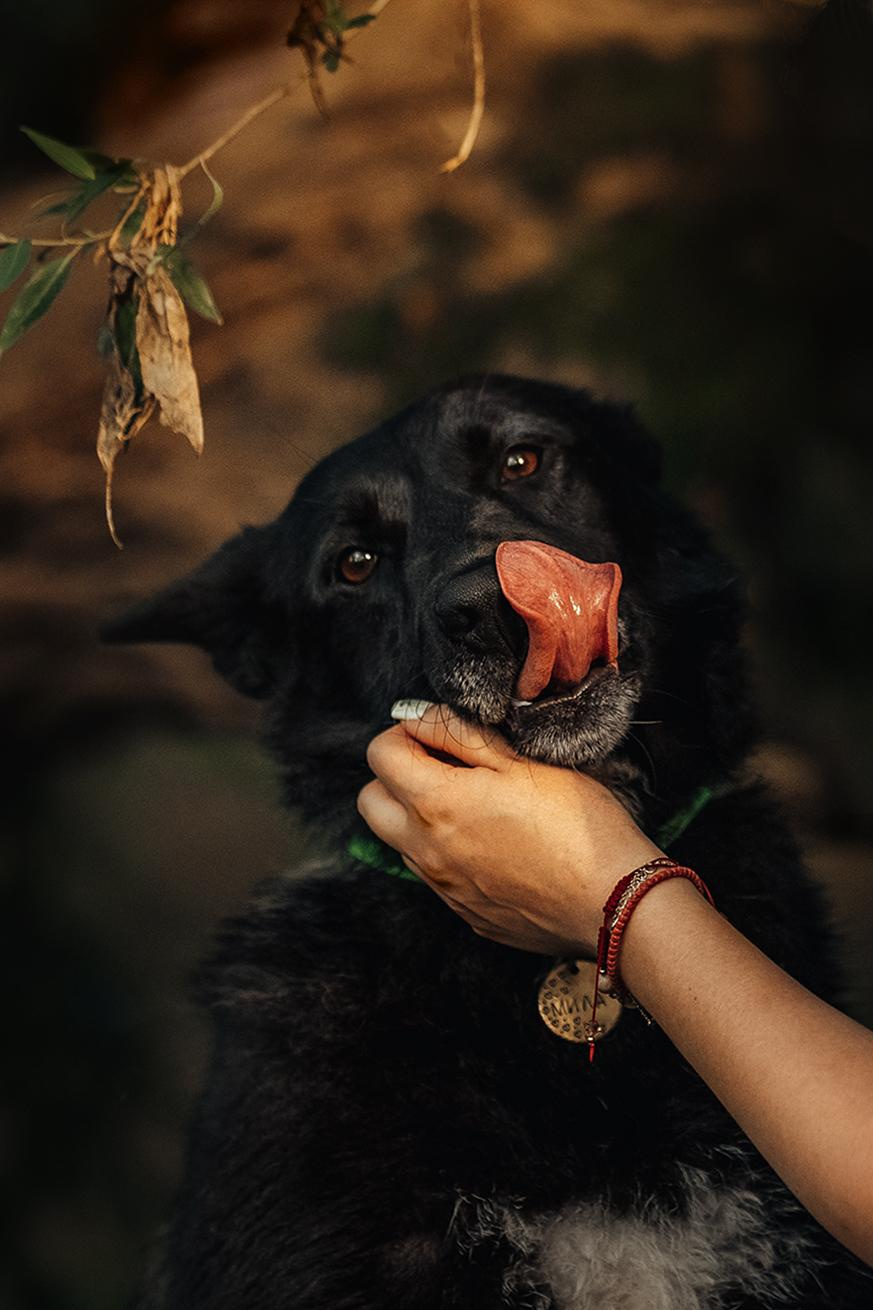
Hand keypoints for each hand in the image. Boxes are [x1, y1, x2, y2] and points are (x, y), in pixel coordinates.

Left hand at [357, 704, 662, 954]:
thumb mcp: (522, 763)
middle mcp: (426, 850)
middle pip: (371, 802)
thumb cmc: (578, 824)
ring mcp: (443, 888)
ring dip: (418, 816)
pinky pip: (434, 875)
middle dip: (395, 776)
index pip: (379, 755)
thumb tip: (415, 716)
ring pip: (399, 841)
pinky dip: (446, 852)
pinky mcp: (465, 914)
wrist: (614, 904)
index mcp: (437, 804)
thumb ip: (461, 736)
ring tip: (474, 805)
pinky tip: (495, 843)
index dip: (403, 733)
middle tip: (443, 766)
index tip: (437, 734)